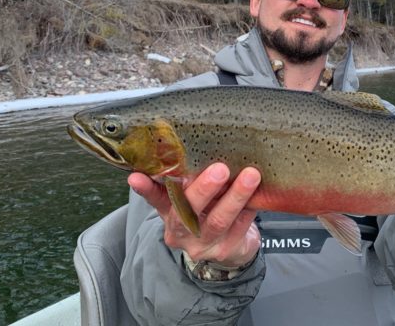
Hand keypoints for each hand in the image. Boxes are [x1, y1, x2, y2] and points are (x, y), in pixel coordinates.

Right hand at [128, 163, 261, 268]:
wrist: (230, 246)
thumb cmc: (208, 210)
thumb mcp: (192, 195)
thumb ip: (186, 177)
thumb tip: (186, 144)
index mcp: (168, 212)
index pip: (155, 199)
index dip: (145, 188)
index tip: (135, 176)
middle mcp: (180, 231)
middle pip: (187, 211)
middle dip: (203, 189)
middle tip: (220, 169)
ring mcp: (202, 244)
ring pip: (218, 220)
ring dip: (236, 196)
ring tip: (250, 175)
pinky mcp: (225, 251)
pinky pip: (240, 226)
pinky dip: (249, 207)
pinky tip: (259, 192)